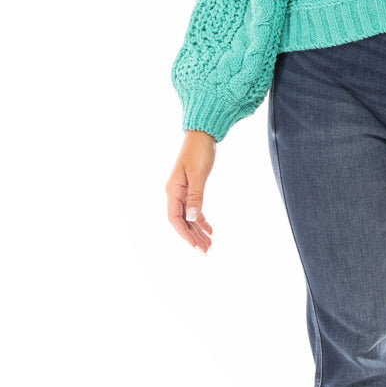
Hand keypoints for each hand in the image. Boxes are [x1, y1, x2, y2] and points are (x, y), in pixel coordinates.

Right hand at [165, 130, 216, 252]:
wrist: (202, 136)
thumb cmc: (199, 152)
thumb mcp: (198, 175)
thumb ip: (195, 196)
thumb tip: (192, 217)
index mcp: (173, 190)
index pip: (175, 218)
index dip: (184, 233)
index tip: (194, 245)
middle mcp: (175, 193)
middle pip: (182, 221)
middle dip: (192, 237)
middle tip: (205, 251)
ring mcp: (182, 192)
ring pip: (189, 218)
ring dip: (198, 232)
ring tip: (209, 245)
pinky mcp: (191, 189)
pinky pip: (195, 210)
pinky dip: (202, 221)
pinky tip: (210, 230)